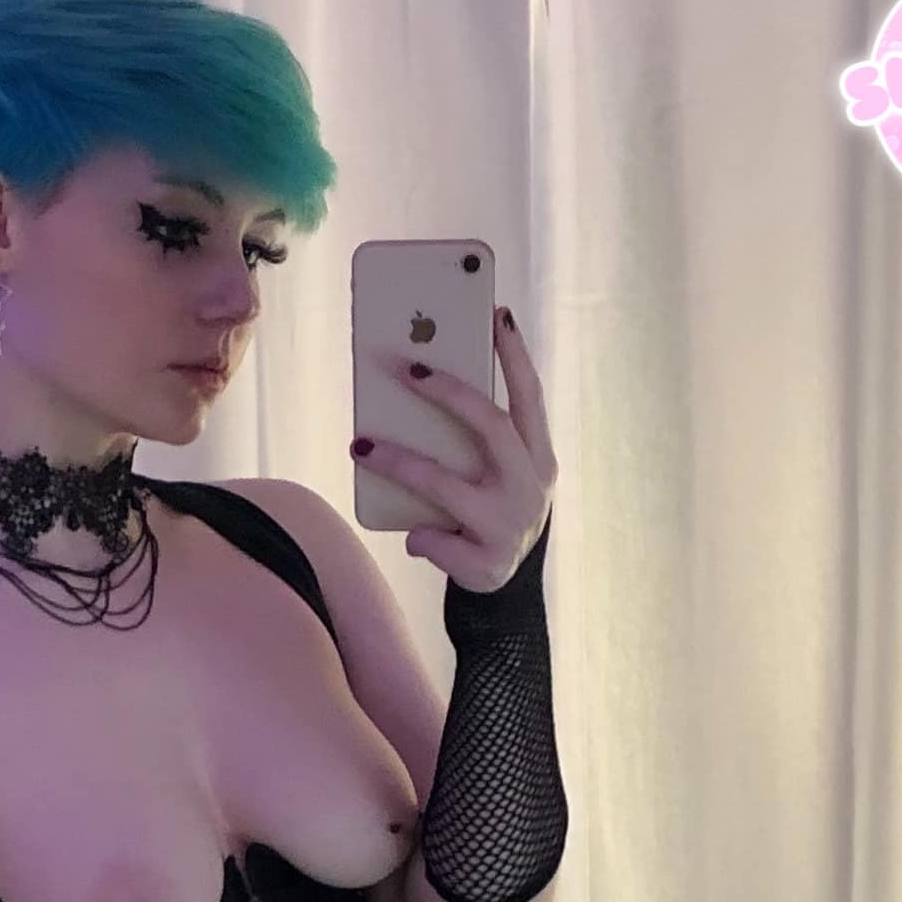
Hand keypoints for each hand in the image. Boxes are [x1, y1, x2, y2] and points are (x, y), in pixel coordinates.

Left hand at [355, 305, 558, 589]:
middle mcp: (530, 487)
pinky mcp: (486, 563)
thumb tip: (420, 382)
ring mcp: (509, 526)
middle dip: (450, 394)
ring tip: (362, 447)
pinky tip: (411, 536)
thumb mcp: (501, 475)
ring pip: (448, 487)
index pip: (530, 397)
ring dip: (401, 464)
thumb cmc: (495, 514)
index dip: (515, 355)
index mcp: (539, 458)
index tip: (495, 313)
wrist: (510, 588)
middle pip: (492, 427)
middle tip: (407, 369)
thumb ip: (478, 439)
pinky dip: (420, 537)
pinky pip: (437, 541)